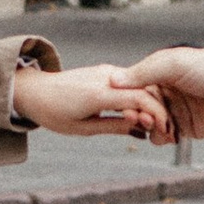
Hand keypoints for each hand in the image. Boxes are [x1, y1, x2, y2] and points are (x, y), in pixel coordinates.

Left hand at [12, 61, 171, 141]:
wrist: (34, 90)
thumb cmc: (53, 112)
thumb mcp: (83, 128)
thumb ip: (113, 126)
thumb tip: (139, 129)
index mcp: (99, 93)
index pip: (140, 99)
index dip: (158, 115)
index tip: (166, 131)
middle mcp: (106, 78)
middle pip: (144, 90)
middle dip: (161, 111)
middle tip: (169, 131)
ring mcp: (106, 72)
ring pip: (139, 85)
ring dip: (152, 104)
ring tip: (159, 125)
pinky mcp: (105, 72)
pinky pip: (129, 84)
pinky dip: (140, 98)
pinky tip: (143, 115)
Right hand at [121, 47, 203, 143]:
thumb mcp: (174, 64)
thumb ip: (143, 72)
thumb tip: (112, 81)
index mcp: (159, 72)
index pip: (132, 87)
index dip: (125, 98)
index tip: (124, 106)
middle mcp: (164, 91)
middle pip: (137, 108)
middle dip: (135, 115)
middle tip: (140, 119)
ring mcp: (174, 110)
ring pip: (147, 124)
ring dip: (147, 127)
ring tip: (157, 126)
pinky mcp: (184, 128)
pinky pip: (162, 137)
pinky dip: (160, 138)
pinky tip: (168, 134)